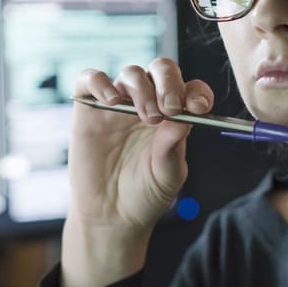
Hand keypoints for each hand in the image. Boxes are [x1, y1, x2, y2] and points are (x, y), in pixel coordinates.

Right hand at [61, 59, 213, 286]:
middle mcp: (147, 103)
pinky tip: (111, 101)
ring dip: (142, 88)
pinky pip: (90, 79)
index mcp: (173, 116)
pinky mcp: (89, 109)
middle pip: (161, 70)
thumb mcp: (167, 175)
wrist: (110, 216)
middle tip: (170, 108)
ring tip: (145, 117)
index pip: (190, 89)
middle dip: (169, 83)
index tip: (198, 107)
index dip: (196, 92)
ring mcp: (118, 105)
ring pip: (131, 73)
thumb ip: (173, 147)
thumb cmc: (144, 195)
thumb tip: (185, 117)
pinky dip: (100, 82)